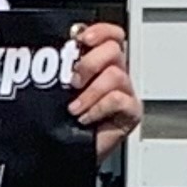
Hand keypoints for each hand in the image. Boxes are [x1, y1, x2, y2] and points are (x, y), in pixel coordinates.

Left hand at [67, 20, 138, 158]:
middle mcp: (115, 74)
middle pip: (114, 50)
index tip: (82, 39)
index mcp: (100, 64)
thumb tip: (55, 49)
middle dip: (90, 63)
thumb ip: (64, 68)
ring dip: (90, 93)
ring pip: (115, 75)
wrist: (67, 155)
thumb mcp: (58, 90)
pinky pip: (119, 99)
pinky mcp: (131, 112)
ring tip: (74, 108)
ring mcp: (125, 93)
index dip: (100, 31)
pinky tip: (85, 118)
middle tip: (73, 82)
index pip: (111, 35)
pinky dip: (98, 108)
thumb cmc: (62, 123)